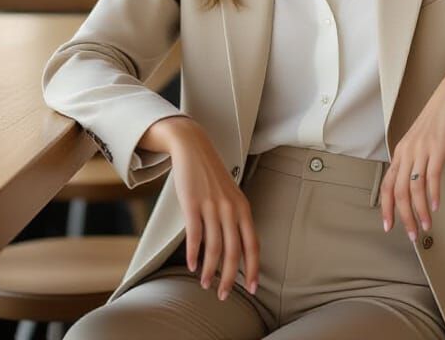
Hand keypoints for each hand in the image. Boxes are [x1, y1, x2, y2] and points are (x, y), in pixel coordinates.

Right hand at [140, 117, 258, 300]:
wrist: (194, 148)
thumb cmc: (212, 176)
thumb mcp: (231, 196)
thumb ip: (236, 220)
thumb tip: (238, 250)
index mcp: (243, 208)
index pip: (253, 245)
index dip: (254, 269)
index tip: (253, 289)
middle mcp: (231, 209)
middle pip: (234, 252)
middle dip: (230, 278)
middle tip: (224, 295)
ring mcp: (212, 206)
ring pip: (214, 248)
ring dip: (209, 271)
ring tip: (206, 285)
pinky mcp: (192, 204)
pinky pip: (194, 235)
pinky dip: (193, 254)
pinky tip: (191, 266)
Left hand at [379, 65, 444, 241]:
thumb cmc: (443, 115)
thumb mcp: (424, 138)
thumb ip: (419, 157)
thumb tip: (419, 179)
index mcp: (402, 150)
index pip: (388, 184)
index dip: (386, 207)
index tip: (389, 225)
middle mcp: (408, 151)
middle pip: (398, 191)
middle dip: (404, 217)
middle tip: (412, 236)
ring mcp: (422, 149)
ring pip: (414, 187)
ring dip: (420, 211)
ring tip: (426, 227)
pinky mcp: (438, 147)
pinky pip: (432, 175)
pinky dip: (432, 194)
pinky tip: (435, 207)